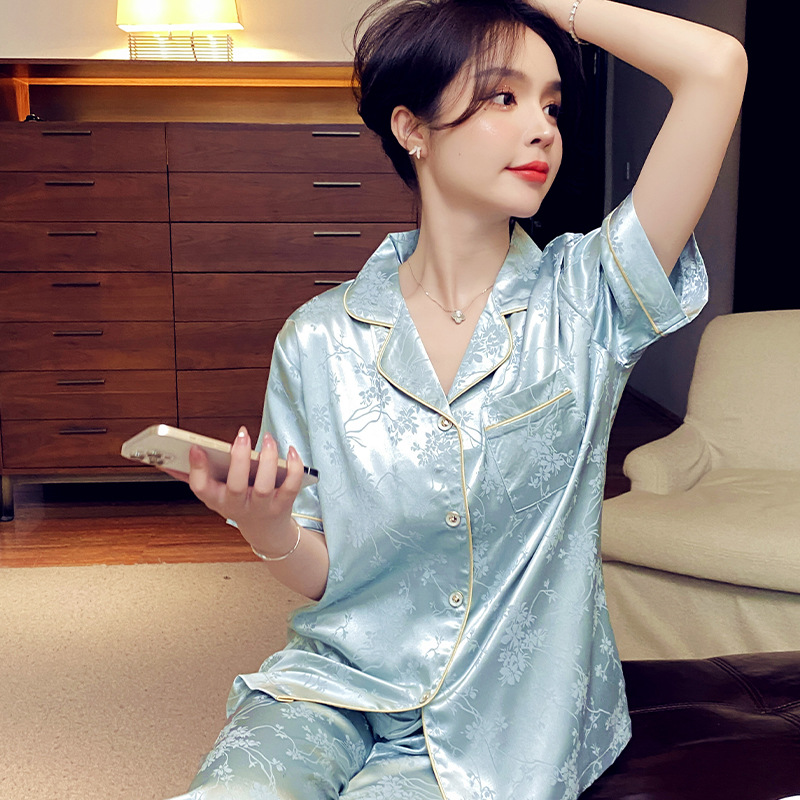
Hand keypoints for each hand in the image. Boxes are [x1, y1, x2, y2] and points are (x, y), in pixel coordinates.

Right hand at [184, 427, 305, 555]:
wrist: (265, 530)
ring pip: (264, 485)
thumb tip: (163, 460)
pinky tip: (291, 450)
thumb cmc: (237, 503)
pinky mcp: (283, 505)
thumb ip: (193, 475)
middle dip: (238, 458)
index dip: (197, 468)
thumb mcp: (213, 493)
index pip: (201, 488)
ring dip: (267, 459)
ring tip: (267, 438)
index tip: (196, 447)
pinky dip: (294, 467)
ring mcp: (261, 507)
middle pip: (236, 486)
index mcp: (216, 500)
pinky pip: (291, 486)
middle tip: (242, 434)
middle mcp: (237, 506)